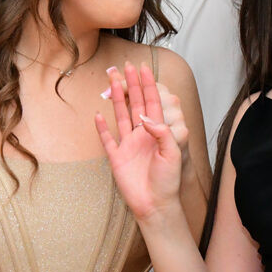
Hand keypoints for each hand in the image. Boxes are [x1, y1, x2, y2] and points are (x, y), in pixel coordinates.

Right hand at [95, 62, 182, 222]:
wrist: (155, 205)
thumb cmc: (168, 181)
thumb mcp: (173, 154)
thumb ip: (162, 133)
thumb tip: (145, 117)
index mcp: (157, 132)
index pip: (152, 102)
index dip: (147, 85)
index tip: (143, 69)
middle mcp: (142, 135)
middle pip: (135, 104)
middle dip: (132, 84)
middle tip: (127, 66)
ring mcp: (128, 145)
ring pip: (121, 116)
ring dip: (116, 98)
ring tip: (112, 81)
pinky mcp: (117, 158)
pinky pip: (107, 139)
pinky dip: (101, 127)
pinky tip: (98, 114)